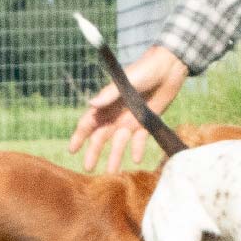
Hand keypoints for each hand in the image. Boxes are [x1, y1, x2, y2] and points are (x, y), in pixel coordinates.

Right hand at [68, 44, 188, 171]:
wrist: (168, 68)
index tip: (72, 150)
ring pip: (119, 142)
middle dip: (94, 152)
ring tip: (113, 172)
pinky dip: (137, 149)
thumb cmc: (143, 70)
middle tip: (88, 168)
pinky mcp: (146, 121)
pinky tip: (135, 159)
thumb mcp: (124, 82)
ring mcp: (130, 119)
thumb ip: (108, 95)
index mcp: (107, 104)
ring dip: (115, 156)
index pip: (89, 122)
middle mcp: (116, 114)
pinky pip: (139, 139)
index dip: (79, 136)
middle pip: (101, 137)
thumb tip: (90, 105)